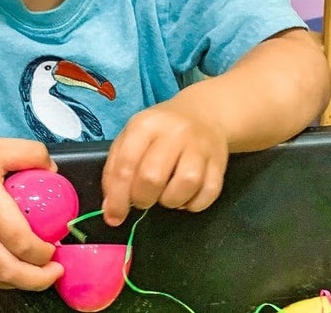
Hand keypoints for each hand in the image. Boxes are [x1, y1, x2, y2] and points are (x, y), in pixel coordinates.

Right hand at [0, 134, 64, 289]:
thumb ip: (28, 153)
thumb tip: (52, 168)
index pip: (22, 243)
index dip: (44, 252)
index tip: (56, 245)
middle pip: (8, 271)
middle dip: (38, 279)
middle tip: (55, 271)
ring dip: (18, 283)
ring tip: (37, 274)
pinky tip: (10, 265)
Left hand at [100, 90, 228, 225]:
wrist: (203, 113)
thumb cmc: (160, 131)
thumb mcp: (131, 138)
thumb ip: (116, 170)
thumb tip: (110, 209)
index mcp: (145, 125)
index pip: (126, 165)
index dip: (117, 197)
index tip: (114, 217)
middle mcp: (174, 132)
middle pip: (153, 177)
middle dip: (143, 199)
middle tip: (143, 199)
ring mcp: (200, 146)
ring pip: (186, 184)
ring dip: (171, 201)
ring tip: (166, 196)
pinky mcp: (219, 161)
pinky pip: (209, 192)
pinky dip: (194, 204)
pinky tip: (185, 197)